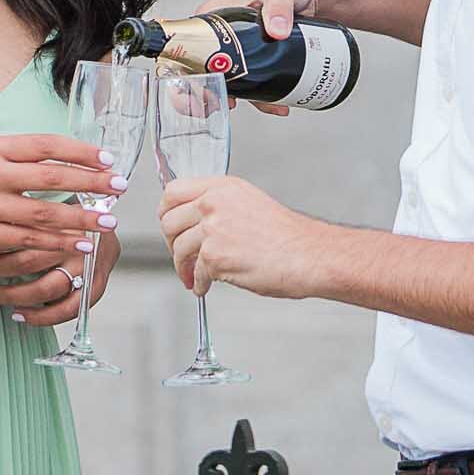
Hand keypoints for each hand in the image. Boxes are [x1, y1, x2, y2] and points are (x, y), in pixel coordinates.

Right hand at [0, 134, 124, 257]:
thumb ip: (27, 157)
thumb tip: (79, 161)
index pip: (47, 145)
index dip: (81, 152)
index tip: (109, 159)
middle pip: (51, 178)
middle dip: (91, 183)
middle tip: (120, 187)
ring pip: (44, 214)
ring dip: (81, 219)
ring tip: (109, 221)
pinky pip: (29, 241)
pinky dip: (59, 244)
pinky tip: (82, 244)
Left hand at [0, 217, 121, 328]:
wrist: (108, 218)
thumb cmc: (70, 207)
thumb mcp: (49, 198)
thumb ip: (25, 209)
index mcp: (65, 218)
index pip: (22, 233)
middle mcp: (77, 242)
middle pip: (29, 261)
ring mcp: (87, 268)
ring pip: (44, 289)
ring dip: (13, 295)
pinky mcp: (95, 288)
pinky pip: (65, 310)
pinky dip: (40, 317)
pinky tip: (20, 315)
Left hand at [157, 175, 329, 300]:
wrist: (307, 255)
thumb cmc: (285, 236)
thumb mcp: (249, 203)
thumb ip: (219, 206)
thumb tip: (193, 221)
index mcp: (222, 187)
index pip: (173, 191)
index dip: (166, 212)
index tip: (169, 226)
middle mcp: (214, 203)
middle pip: (169, 221)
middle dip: (171, 243)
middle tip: (181, 256)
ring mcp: (213, 229)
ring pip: (179, 249)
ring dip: (184, 267)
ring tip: (194, 276)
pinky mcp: (216, 256)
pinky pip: (196, 273)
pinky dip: (198, 284)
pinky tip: (206, 287)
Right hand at [198, 0, 329, 117]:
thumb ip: (279, 6)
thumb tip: (276, 29)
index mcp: (215, 14)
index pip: (186, 46)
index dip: (185, 73)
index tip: (198, 91)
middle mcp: (223, 33)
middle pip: (204, 70)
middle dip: (211, 95)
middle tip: (227, 107)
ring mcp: (241, 46)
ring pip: (231, 80)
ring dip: (244, 98)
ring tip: (270, 106)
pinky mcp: (260, 55)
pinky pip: (254, 80)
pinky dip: (263, 95)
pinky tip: (278, 103)